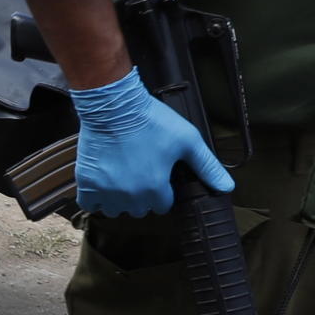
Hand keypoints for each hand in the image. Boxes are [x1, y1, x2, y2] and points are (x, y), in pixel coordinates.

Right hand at [69, 70, 230, 217]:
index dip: (162, 190)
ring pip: (116, 209)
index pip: (162, 205)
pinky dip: (96, 198)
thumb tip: (226, 187)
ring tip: (122, 177)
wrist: (114, 105)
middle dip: (142, 195)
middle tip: (140, 171)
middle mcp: (131, 196)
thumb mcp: (187, 140)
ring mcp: (107, 191)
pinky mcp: (87, 183)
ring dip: (119, 199)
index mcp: (155, 189)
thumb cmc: (150, 120)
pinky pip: (90, 204)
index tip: (158, 175)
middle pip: (139, 209)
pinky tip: (103, 184)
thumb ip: (207, 166)